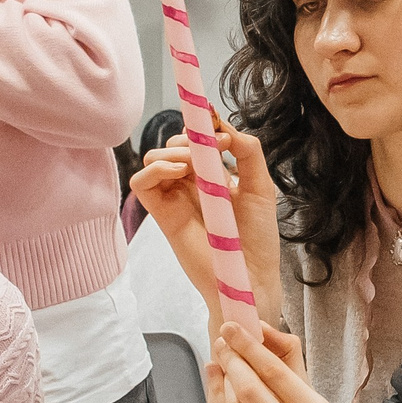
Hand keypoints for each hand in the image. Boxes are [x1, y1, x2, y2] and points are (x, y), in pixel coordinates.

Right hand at [131, 123, 283, 328]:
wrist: (251, 275)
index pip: (193, 141)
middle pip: (171, 146)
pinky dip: (155, 169)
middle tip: (215, 149)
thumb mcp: (260, 187)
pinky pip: (141, 183)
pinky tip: (181, 172)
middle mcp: (189, 185)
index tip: (223, 136)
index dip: (202, 129)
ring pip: (152, 159)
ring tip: (195, 163)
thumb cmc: (258, 237)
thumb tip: (223, 126)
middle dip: (188, 138)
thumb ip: (248, 153)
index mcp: (212, 177)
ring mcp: (174, 199)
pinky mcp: (163, 216)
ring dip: (172, 151)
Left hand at [202, 319, 356, 402]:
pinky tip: (223, 389)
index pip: (275, 373)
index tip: (232, 327)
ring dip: (225, 382)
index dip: (249, 346)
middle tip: (222, 340)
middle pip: (250, 391)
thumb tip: (261, 331)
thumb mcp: (318, 401)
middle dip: (231, 360)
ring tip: (224, 363)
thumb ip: (290, 366)